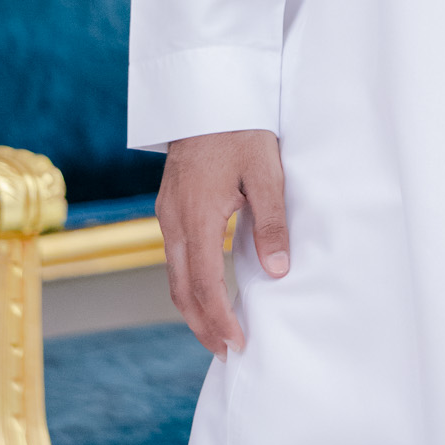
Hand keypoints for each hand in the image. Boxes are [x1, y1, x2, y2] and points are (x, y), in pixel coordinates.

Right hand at [157, 128, 288, 356]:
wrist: (207, 93)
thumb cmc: (240, 129)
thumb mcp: (265, 172)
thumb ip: (271, 222)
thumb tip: (277, 271)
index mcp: (197, 216)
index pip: (204, 285)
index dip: (219, 320)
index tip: (237, 345)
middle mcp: (174, 220)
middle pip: (180, 289)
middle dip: (202, 325)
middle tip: (226, 352)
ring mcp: (167, 213)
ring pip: (173, 275)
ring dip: (193, 307)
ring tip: (218, 330)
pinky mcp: (169, 205)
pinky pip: (174, 256)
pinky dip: (188, 282)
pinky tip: (207, 288)